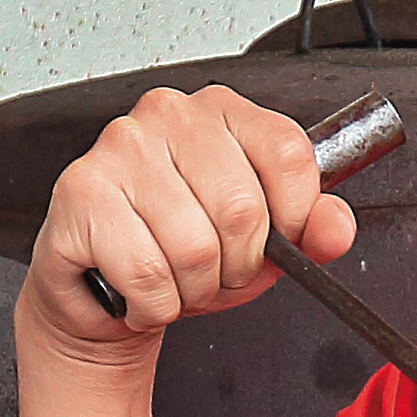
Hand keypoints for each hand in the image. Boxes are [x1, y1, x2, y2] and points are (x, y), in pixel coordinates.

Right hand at [22, 86, 359, 361]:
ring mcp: (120, 147)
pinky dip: (152, 305)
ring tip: (171, 278)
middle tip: (210, 270)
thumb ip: (310, 230)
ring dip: (191, 290)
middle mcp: (169, 114)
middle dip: (235, 267)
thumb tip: (334, 228)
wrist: (105, 291)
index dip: (292, 218)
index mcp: (222, 112)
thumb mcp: (263, 243)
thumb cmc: (180, 253)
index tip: (272, 242)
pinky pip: (147, 275)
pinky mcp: (81, 192)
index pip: (288, 153)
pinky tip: (137, 288)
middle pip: (242, 210)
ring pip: (194, 249)